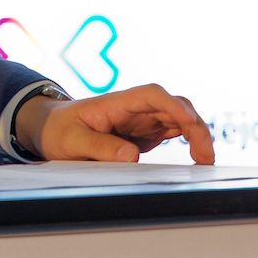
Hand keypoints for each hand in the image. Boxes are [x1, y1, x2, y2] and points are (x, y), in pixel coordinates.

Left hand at [16, 83, 215, 164]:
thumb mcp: (73, 141)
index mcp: (117, 103)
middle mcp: (135, 108)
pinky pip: (175, 131)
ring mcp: (143, 119)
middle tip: (204, 157)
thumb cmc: (59, 130)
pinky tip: (198, 159)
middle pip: (174, 106)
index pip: (152, 95)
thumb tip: (132, 157)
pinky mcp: (146, 133)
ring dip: (196, 135)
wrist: (52, 128)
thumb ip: (100, 148)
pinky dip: (190, 141)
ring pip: (179, 118)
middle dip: (194, 126)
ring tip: (205, 162)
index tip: (189, 123)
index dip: (173, 106)